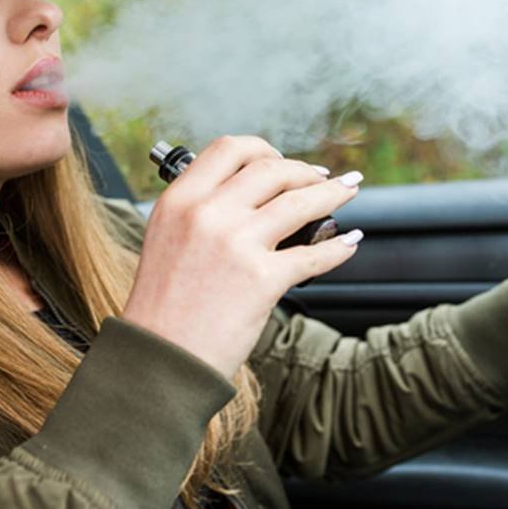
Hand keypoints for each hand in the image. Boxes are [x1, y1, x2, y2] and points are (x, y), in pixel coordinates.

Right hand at [122, 135, 362, 378]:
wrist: (159, 360)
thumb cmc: (162, 307)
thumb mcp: (165, 240)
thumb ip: (199, 212)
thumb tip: (249, 194)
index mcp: (179, 201)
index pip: (230, 149)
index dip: (264, 148)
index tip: (282, 159)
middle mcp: (206, 214)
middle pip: (272, 169)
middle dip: (305, 170)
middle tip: (322, 179)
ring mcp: (236, 244)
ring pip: (300, 201)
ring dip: (333, 193)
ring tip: (348, 191)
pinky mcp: (262, 279)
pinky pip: (314, 253)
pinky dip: (338, 247)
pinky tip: (348, 243)